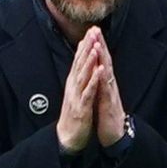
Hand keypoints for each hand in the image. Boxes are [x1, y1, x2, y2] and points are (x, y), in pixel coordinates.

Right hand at [57, 27, 100, 154]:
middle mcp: (73, 87)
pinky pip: (89, 92)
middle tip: (92, 31)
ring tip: (94, 46)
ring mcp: (77, 96)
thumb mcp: (76, 94)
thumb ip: (79, 79)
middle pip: (80, 64)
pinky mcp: (81, 108)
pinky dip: (94, 81)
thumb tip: (81, 66)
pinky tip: (99, 71)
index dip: (84, 45)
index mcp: (73, 83)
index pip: (78, 61)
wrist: (67, 137)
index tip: (90, 30)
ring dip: (89, 60)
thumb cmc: (74, 115)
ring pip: (83, 75)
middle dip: (86, 47)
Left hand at [90, 31, 126, 147]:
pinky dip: (104, 77)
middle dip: (100, 44)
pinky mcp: (110, 102)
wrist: (115, 134)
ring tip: (98, 43)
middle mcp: (109, 84)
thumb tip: (97, 69)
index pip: (101, 60)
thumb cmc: (107, 115)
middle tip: (95, 28)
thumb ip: (100, 82)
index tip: (91, 31)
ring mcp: (111, 92)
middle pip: (105, 60)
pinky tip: (102, 68)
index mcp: (105, 82)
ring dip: (103, 57)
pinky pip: (107, 88)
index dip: (97, 45)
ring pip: (107, 71)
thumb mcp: (102, 95)